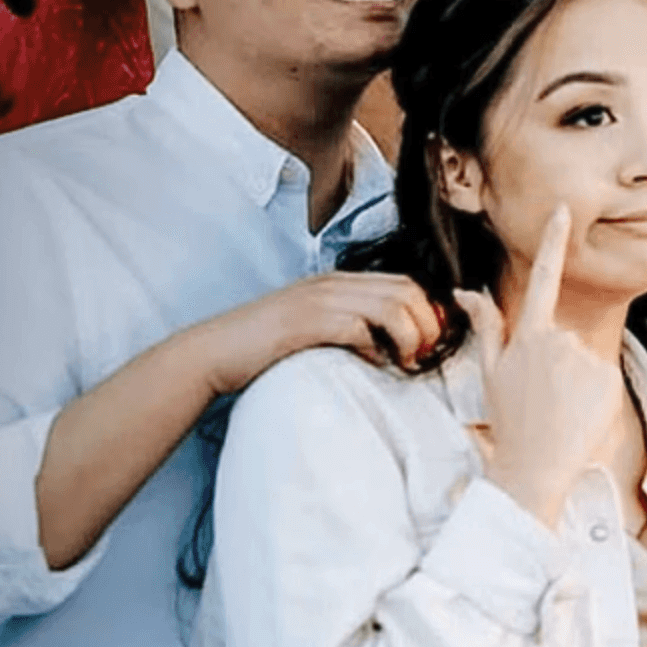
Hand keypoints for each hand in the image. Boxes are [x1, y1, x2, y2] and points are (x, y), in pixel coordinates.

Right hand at [199, 271, 442, 396]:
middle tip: (423, 356)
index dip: (428, 311)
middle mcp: (333, 284)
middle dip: (428, 325)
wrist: (215, 351)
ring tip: (407, 362)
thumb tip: (389, 346)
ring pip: (392, 306)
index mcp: (339, 282)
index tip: (431, 342)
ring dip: (410, 337)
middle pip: (408, 290)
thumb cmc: (266, 347)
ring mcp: (319, 300)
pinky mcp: (306, 322)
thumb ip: (350, 324)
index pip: (405, 283)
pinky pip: (359, 327)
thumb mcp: (315, 325)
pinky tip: (373, 363)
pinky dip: (376, 348)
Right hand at [456, 205, 627, 526]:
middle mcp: (559, 340)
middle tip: (541, 397)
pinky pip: (603, 375)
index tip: (564, 210)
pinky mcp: (608, 377)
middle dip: (556, 361)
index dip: (553, 241)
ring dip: (574, 379)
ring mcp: (586, 358)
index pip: (543, 277)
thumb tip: (465, 291)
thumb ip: (486, 325)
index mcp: (528, 334)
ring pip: (584, 358)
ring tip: (559, 408)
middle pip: (564, 336)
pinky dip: (593, 392)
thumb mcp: (490, 370)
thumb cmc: (509, 420)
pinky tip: (578, 413)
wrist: (534, 467)